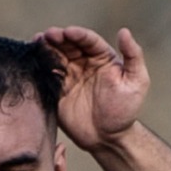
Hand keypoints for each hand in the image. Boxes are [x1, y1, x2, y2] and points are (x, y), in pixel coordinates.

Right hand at [40, 26, 149, 152]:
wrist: (109, 139)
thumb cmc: (125, 111)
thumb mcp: (137, 82)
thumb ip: (133, 56)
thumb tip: (124, 31)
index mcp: (101, 57)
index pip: (88, 40)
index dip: (78, 34)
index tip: (68, 32)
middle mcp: (83, 62)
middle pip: (68, 44)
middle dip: (58, 38)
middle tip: (48, 35)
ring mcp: (69, 76)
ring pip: (55, 56)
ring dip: (46, 47)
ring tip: (37, 41)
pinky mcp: (57, 91)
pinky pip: (47, 75)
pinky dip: (40, 67)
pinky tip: (33, 61)